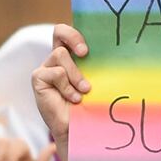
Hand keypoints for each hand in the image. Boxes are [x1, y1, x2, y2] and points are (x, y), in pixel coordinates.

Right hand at [31, 23, 90, 160]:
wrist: (79, 129)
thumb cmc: (92, 104)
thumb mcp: (99, 81)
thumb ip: (99, 65)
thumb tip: (122, 51)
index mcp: (72, 56)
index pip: (69, 32)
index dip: (75, 32)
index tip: (89, 48)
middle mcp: (57, 59)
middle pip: (59, 31)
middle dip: (73, 37)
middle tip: (85, 53)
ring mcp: (46, 68)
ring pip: (60, 55)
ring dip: (75, 74)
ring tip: (84, 91)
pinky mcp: (38, 78)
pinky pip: (55, 73)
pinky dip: (67, 87)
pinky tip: (74, 99)